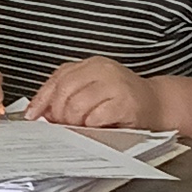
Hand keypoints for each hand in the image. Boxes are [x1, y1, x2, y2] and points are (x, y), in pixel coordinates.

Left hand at [24, 56, 161, 131]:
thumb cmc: (123, 100)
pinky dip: (91, 127)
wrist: (159, 104)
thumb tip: (42, 112)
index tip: (33, 115)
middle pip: (64, 92)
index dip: (42, 99)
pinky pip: (95, 118)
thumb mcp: (94, 90)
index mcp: (92, 64)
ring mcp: (115, 85)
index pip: (58, 78)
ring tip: (82, 127)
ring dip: (74, 122)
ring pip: (77, 106)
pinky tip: (97, 127)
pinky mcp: (125, 103)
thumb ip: (69, 95)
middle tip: (62, 125)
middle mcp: (103, 70)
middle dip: (58, 114)